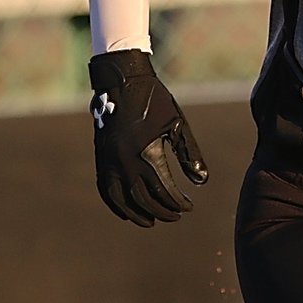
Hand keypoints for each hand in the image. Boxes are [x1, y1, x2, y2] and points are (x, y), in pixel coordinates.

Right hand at [88, 50, 207, 226]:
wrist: (122, 81)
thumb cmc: (155, 102)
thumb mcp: (177, 125)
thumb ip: (189, 154)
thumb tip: (202, 181)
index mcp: (146, 154)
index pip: (164, 190)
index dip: (178, 202)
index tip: (189, 206)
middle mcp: (124, 162)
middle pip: (144, 199)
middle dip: (162, 211)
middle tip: (177, 216)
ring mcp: (108, 162)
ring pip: (121, 199)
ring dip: (137, 214)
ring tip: (152, 221)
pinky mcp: (100, 158)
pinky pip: (105, 189)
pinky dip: (116, 204)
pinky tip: (127, 212)